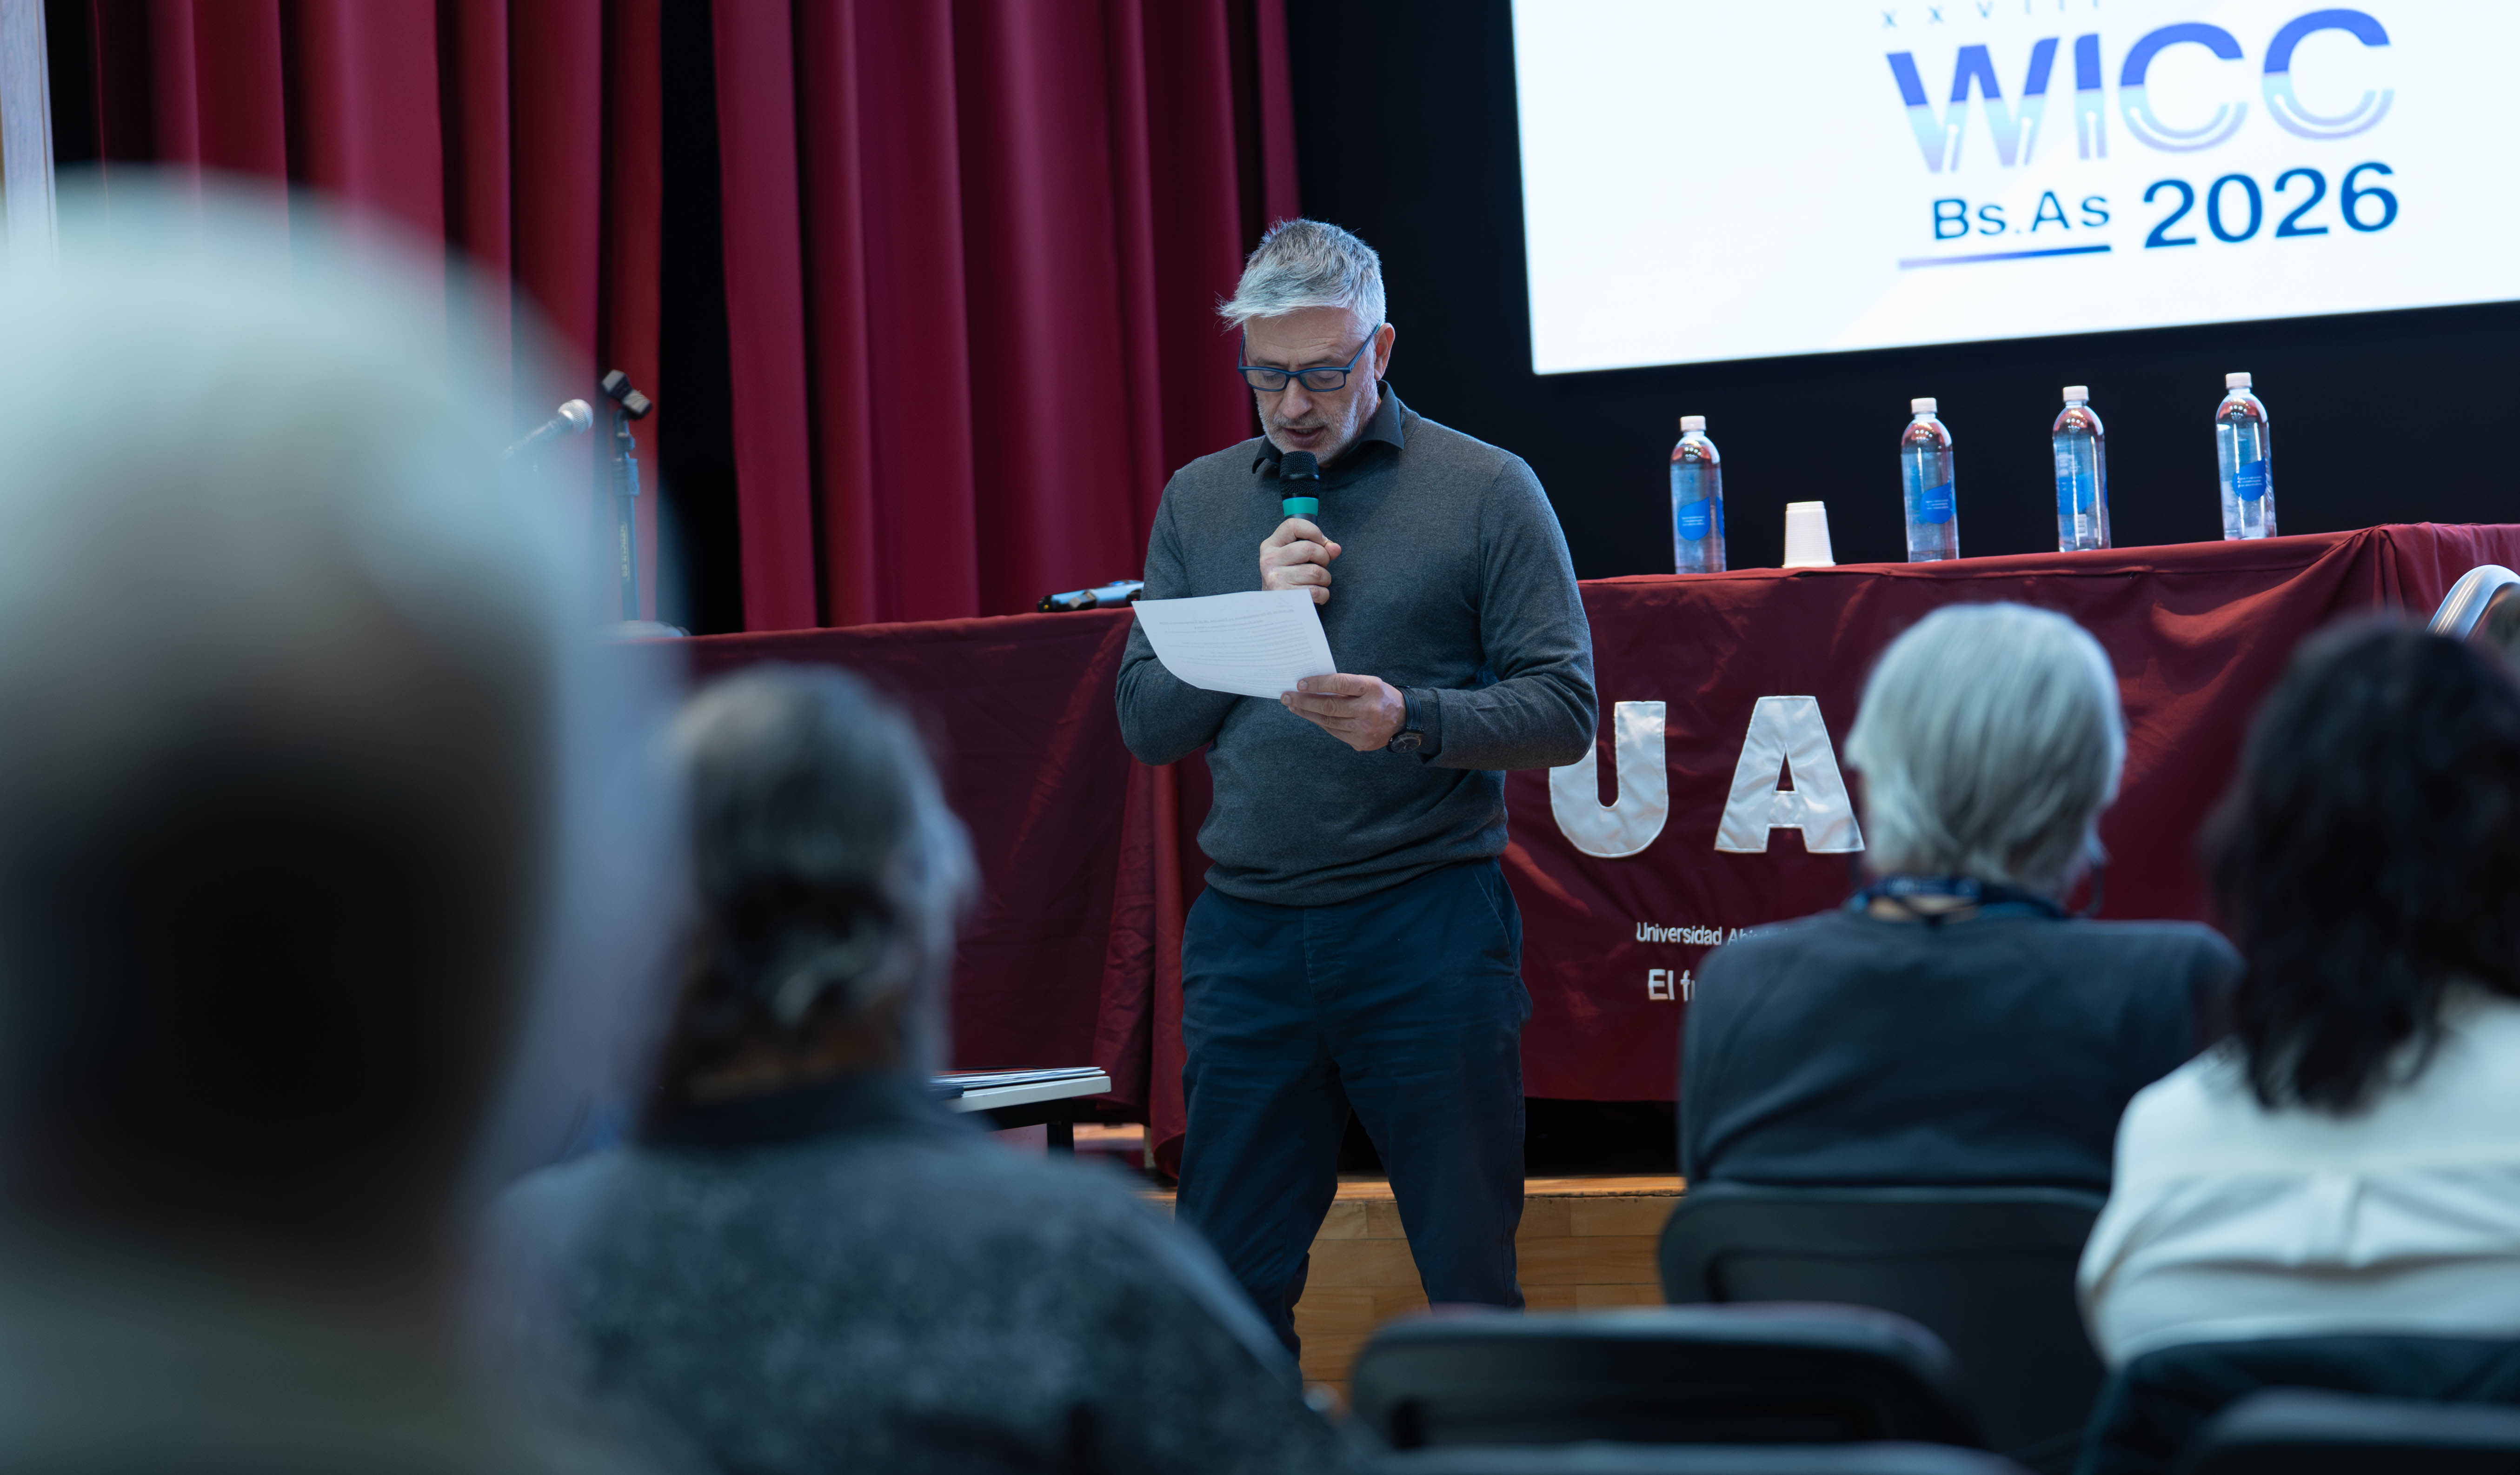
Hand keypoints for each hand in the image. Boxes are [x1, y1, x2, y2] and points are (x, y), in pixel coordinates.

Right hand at [1260, 517, 1340, 605]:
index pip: (1293, 525)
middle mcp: (1269, 560)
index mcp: (1271, 546)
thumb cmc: (1290, 581)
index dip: (1313, 531)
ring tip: (1317, 583)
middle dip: (1323, 558)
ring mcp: (1275, 578)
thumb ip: (1319, 549)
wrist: (1276, 611)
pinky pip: (1316, 590)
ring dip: (1325, 578)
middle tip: (1320, 567)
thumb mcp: (1298, 560)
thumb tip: (1335, 548)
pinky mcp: (1284, 595)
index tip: (1322, 541)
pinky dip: (1323, 594)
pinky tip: (1316, 595)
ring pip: (1316, 571)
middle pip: (1309, 548)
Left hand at [1282, 673, 1406, 751]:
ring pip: (1328, 721)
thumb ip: (1345, 685)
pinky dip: (1320, 723)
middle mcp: (1368, 710)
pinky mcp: (1361, 743)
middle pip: (1329, 706)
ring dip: (1307, 713)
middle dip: (1304, 701)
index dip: (1317, 683)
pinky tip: (1310, 716)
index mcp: (1371, 688)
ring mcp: (1364, 729)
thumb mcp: (1369, 683)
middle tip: (1286, 697)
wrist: (1404, 720)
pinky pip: (1334, 732)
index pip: (1339, 683)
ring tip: (1293, 706)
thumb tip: (1312, 686)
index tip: (1300, 683)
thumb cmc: (1381, 697)